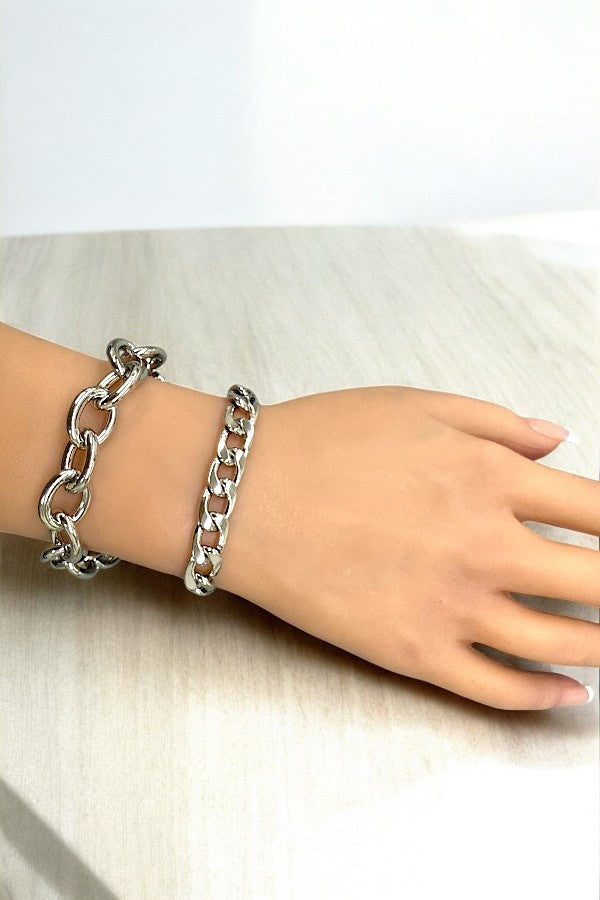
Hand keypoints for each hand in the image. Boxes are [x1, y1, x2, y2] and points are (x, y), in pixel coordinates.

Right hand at [220, 385, 597, 709]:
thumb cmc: (322, 441)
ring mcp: (452, 607)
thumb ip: (499, 423)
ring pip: (562, 642)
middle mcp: (486, 546)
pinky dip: (545, 696)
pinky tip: (569, 691)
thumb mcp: (418, 406)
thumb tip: (559, 442)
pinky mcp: (414, 653)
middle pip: (596, 582)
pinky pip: (499, 690)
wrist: (243, 495)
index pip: (599, 511)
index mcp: (491, 478)